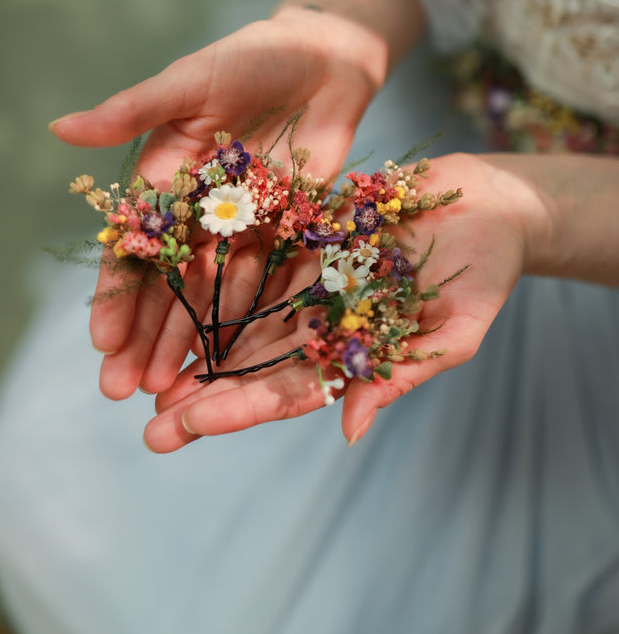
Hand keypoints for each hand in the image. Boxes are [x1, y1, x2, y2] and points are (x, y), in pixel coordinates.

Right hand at [50, 6, 388, 397]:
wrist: (326, 55)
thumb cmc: (251, 57)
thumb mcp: (189, 83)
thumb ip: (132, 111)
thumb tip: (58, 128)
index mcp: (164, 180)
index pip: (134, 248)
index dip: (118, 296)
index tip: (103, 344)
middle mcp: (198, 213)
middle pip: (167, 286)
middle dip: (145, 338)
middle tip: (123, 392)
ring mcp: (245, 228)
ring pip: (212, 297)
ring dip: (190, 344)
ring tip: (170, 394)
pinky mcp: (291, 232)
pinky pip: (269, 285)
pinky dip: (249, 324)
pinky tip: (233, 365)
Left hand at [143, 153, 551, 451]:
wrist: (490, 202)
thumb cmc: (486, 271)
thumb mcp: (455, 331)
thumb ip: (402, 375)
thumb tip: (350, 431)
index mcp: (350, 352)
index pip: (286, 391)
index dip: (237, 409)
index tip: (189, 426)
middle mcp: (318, 320)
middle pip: (250, 364)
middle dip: (202, 396)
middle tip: (149, 427)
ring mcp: (306, 278)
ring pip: (239, 316)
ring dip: (194, 345)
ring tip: (143, 374)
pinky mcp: (300, 232)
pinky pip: (249, 254)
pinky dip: (210, 276)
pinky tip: (167, 293)